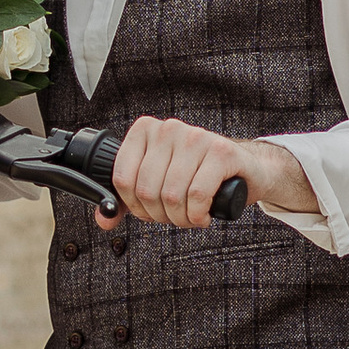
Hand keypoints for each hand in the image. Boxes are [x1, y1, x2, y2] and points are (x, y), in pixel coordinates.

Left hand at [110, 114, 314, 228]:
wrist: (244, 169)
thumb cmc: (196, 175)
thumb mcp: (157, 182)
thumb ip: (127, 199)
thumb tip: (104, 219)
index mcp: (145, 130)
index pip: (123, 179)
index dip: (134, 206)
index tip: (149, 212)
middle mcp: (168, 128)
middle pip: (146, 190)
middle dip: (160, 216)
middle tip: (175, 218)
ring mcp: (196, 137)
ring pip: (171, 195)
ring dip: (181, 219)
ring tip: (190, 217)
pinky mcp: (222, 151)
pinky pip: (197, 195)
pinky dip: (198, 215)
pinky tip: (203, 215)